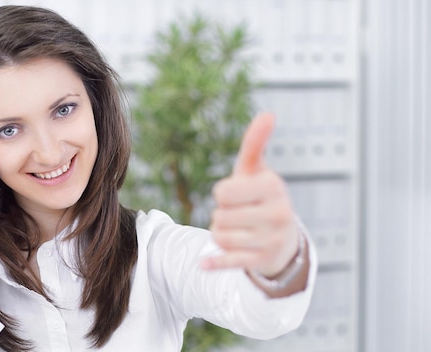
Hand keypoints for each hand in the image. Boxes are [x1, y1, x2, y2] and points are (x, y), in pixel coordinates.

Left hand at [202, 113, 298, 277]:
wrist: (284, 237)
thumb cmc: (261, 196)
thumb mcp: (257, 170)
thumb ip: (255, 143)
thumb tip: (268, 114)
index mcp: (273, 187)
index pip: (223, 192)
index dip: (223, 194)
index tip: (235, 195)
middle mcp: (277, 214)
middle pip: (220, 216)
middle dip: (221, 215)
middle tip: (238, 214)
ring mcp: (270, 240)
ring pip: (219, 237)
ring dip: (220, 234)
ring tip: (237, 229)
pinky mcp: (261, 261)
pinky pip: (227, 261)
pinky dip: (214, 263)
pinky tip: (202, 265)